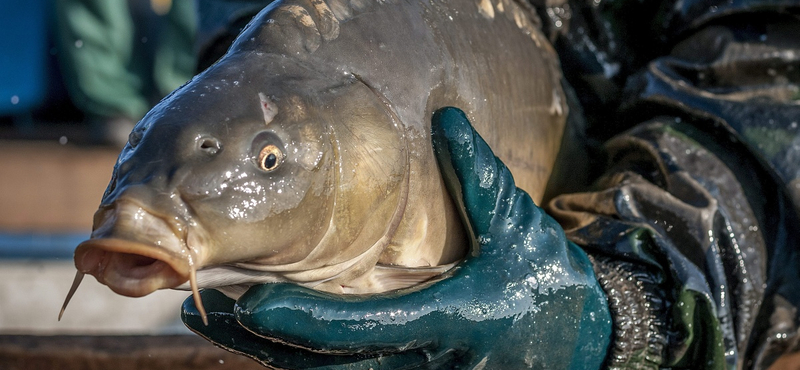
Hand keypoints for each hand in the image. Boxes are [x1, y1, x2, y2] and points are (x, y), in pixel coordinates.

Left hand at [182, 107, 611, 368]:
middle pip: (322, 363)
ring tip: (221, 323)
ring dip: (270, 353)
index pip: (354, 330)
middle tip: (201, 314)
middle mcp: (420, 361)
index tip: (244, 301)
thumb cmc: (550, 286)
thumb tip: (447, 118)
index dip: (295, 319)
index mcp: (445, 321)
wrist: (583, 343)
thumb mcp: (519, 228)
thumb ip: (478, 176)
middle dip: (259, 342)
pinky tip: (271, 337)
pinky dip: (303, 358)